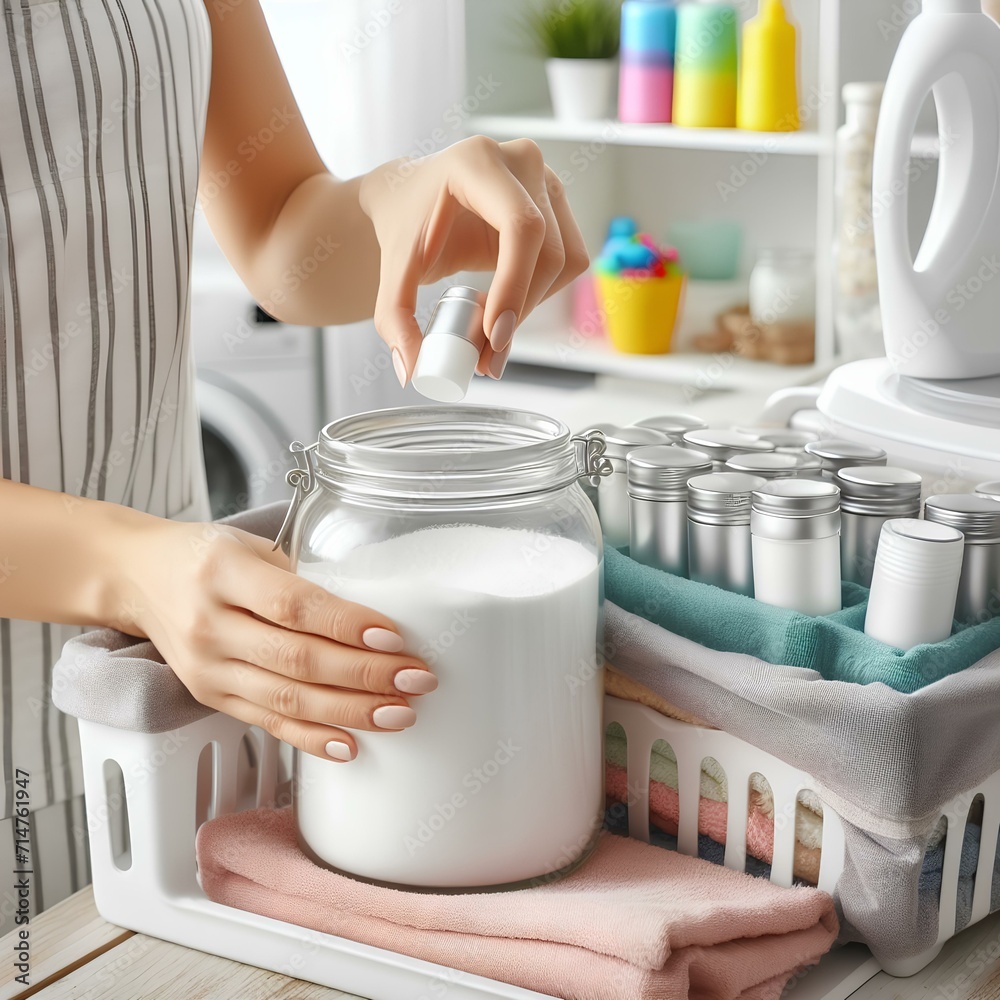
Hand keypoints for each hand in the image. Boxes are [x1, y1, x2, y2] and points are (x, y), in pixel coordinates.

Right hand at [117, 519, 434, 760]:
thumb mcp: (251, 546)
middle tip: (417, 679)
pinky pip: (266, 722)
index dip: (347, 625)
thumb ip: (302, 579)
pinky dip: (310, 738)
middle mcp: (211, 625)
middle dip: (365, 674)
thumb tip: (370, 618)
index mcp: (223, 573)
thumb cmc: (204, 554)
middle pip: (297, 660)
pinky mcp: (209, 697)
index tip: (395, 637)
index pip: (293, 606)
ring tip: (400, 714)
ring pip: (286, 699)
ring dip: (350, 711)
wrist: (136, 578)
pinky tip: (349, 745)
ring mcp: (207, 668)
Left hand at [358, 136, 588, 382]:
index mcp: (477, 162)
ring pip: (564, 260)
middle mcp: (521, 161)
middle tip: (489, 354)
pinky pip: (568, 260)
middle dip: (521, 310)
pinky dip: (540, 294)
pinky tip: (506, 304)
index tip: (496, 334)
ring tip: (492, 334)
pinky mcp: (556, 203)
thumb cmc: (403, 220)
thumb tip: (413, 369)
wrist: (411, 196)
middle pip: (547, 251)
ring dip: (532, 306)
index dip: (515, 284)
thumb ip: (395, 318)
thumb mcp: (392, 267)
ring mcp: (545, 179)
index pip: (520, 225)